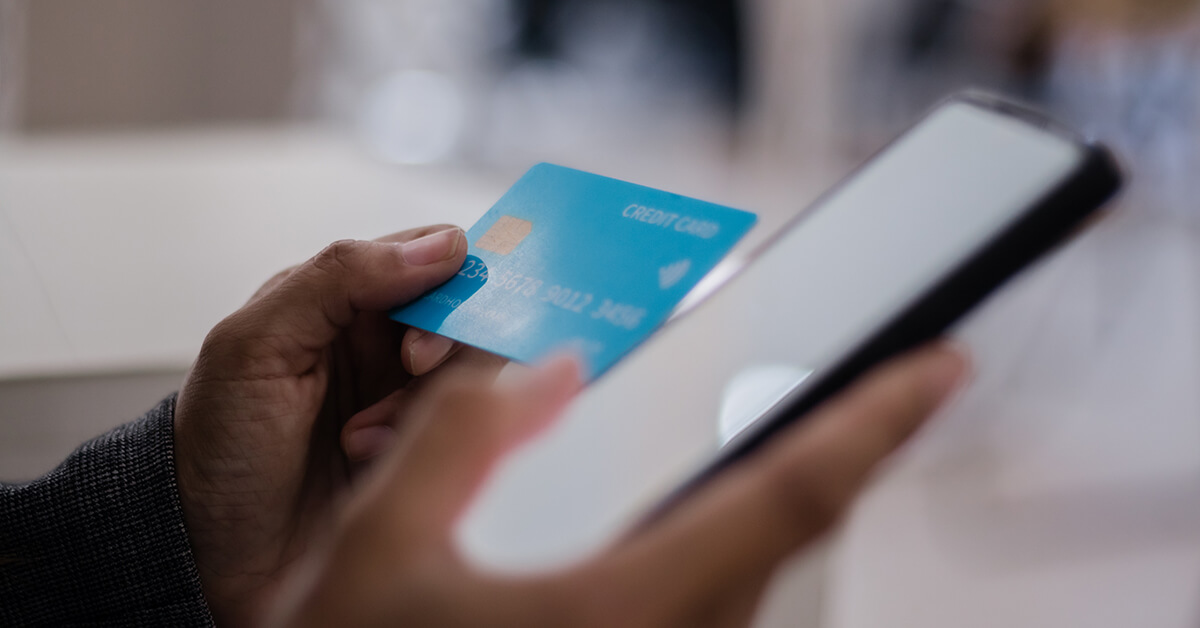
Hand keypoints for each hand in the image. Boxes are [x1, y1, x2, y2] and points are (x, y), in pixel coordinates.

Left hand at [173, 226, 506, 625]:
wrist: (210, 557)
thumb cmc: (218, 445)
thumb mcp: (256, 342)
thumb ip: (339, 277)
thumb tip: (442, 246)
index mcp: (344, 298)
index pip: (434, 255)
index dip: (451, 277)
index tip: (434, 310)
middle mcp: (386, 343)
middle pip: (469, 315)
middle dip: (446, 343)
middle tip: (413, 368)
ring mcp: (411, 401)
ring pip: (475, 375)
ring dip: (425, 401)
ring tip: (362, 435)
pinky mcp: (428, 453)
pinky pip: (469, 431)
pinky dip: (423, 442)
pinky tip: (368, 460)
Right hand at [268, 345, 967, 627]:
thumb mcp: (381, 547)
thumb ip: (462, 439)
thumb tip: (539, 369)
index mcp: (623, 613)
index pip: (787, 498)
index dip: (874, 421)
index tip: (940, 365)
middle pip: (792, 537)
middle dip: (845, 448)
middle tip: (878, 379)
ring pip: (758, 579)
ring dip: (792, 498)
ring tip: (801, 429)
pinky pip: (715, 607)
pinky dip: (737, 543)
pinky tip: (703, 513)